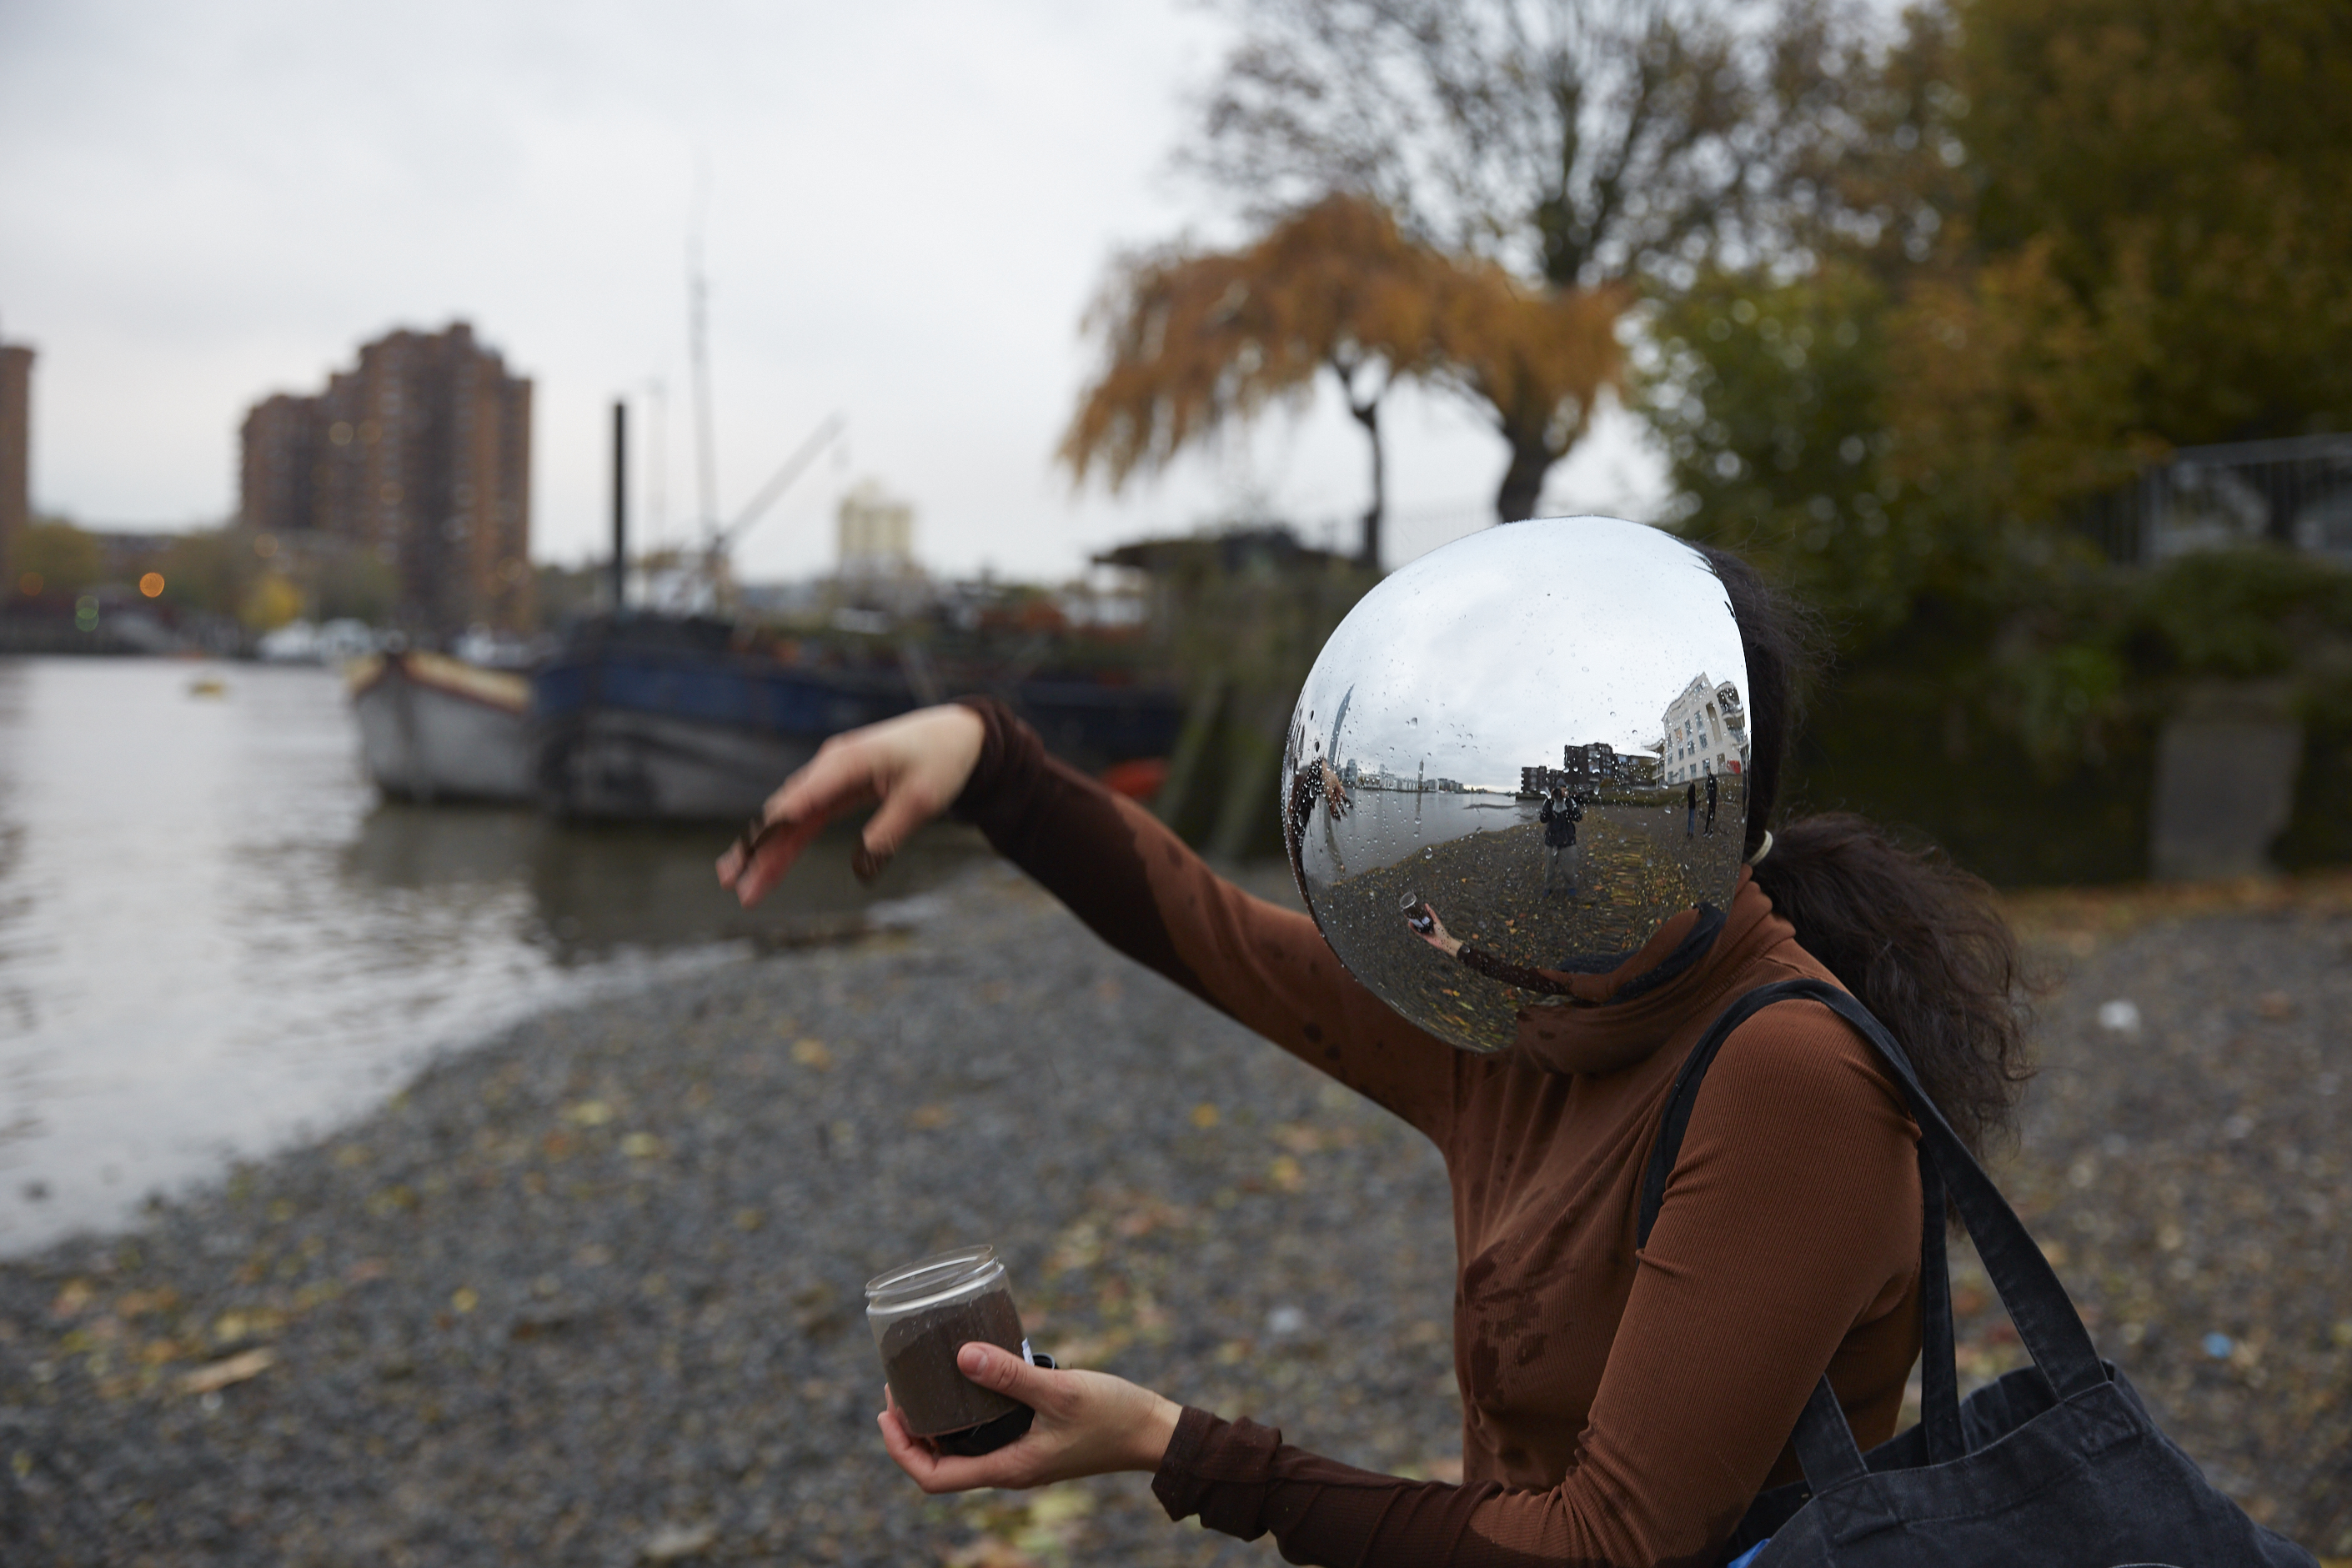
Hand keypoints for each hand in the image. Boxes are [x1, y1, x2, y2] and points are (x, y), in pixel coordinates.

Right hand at [716, 704, 986, 906]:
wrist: (955, 735)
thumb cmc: (940, 762)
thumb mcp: (922, 799)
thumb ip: (889, 828)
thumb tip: (863, 863)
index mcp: (846, 761)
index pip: (800, 799)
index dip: (774, 829)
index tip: (751, 854)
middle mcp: (830, 765)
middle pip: (785, 811)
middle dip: (758, 848)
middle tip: (733, 883)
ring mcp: (830, 776)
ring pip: (789, 818)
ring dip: (764, 850)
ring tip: (739, 883)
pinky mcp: (837, 787)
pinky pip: (805, 818)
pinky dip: (785, 841)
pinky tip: (765, 863)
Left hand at [877, 1342, 1183, 1492]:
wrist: (1153, 1432)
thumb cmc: (1112, 1416)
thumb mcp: (1059, 1391)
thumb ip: (1011, 1376)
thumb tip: (962, 1356)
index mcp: (1007, 1468)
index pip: (933, 1477)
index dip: (902, 1448)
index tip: (889, 1411)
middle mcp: (1008, 1469)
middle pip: (940, 1465)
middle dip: (911, 1432)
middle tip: (898, 1389)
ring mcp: (1020, 1459)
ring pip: (961, 1451)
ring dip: (936, 1423)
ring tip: (924, 1383)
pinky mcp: (1033, 1444)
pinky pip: (984, 1437)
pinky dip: (965, 1416)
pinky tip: (970, 1380)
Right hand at [1411, 903, 1460, 957]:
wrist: (1443, 941)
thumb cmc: (1442, 930)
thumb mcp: (1436, 920)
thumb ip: (1432, 913)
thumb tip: (1426, 905)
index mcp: (1430, 921)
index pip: (1423, 916)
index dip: (1418, 913)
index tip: (1413, 908)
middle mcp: (1427, 926)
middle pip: (1419, 921)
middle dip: (1413, 917)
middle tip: (1408, 913)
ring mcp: (1424, 931)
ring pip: (1417, 926)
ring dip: (1412, 922)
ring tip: (1408, 918)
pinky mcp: (1423, 936)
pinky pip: (1417, 931)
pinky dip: (1413, 928)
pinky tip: (1410, 924)